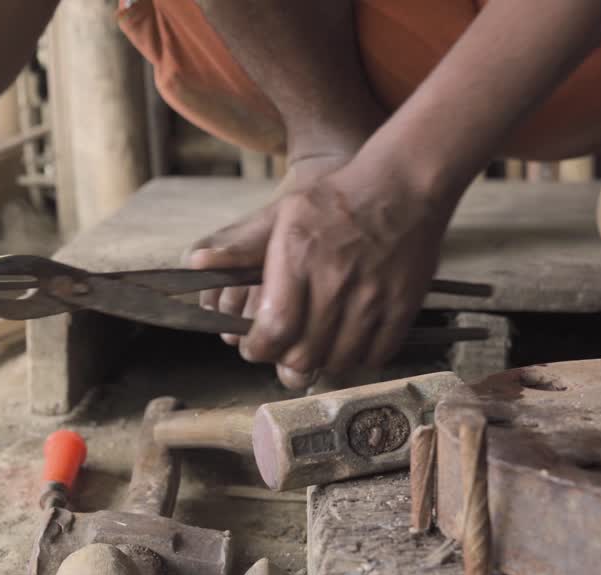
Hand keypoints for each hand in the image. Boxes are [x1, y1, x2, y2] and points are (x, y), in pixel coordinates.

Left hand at [187, 154, 457, 388]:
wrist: (404, 185)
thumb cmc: (336, 200)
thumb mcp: (281, 214)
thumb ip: (241, 249)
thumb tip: (196, 263)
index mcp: (298, 260)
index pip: (272, 331)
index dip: (257, 349)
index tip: (254, 345)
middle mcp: (334, 284)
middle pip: (302, 357)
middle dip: (284, 361)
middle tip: (282, 350)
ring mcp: (372, 299)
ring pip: (337, 362)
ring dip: (321, 363)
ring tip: (314, 346)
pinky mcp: (402, 308)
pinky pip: (375, 357)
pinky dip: (358, 358)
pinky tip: (348, 341)